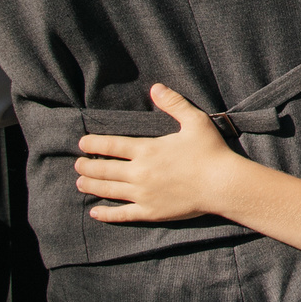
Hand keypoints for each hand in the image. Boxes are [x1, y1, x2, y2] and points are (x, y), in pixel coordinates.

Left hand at [74, 84, 244, 222]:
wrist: (223, 184)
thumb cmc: (211, 151)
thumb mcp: (194, 121)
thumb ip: (173, 103)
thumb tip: (155, 87)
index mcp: (147, 149)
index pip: (111, 146)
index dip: (94, 144)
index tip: (82, 143)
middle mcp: (140, 172)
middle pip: (104, 169)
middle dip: (87, 166)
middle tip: (77, 165)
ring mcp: (143, 194)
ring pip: (108, 191)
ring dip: (91, 186)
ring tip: (79, 183)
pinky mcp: (150, 211)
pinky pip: (122, 214)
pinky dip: (106, 214)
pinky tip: (95, 213)